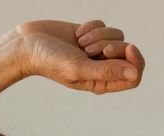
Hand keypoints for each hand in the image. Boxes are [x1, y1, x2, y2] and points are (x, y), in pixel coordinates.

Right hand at [14, 19, 144, 93]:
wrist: (28, 44)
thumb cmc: (49, 61)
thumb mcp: (78, 68)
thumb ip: (106, 71)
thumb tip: (134, 73)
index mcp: (101, 83)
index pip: (133, 76)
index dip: (136, 61)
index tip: (128, 48)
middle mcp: (101, 67)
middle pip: (127, 54)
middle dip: (113, 45)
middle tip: (92, 48)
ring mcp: (95, 50)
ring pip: (117, 36)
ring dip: (99, 35)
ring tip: (80, 42)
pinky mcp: (90, 34)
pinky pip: (104, 25)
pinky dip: (91, 26)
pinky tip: (76, 33)